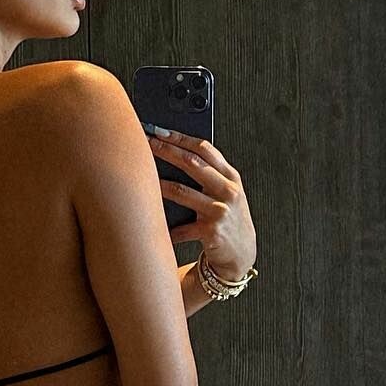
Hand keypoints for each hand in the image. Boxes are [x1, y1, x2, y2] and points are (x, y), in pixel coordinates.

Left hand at [146, 127, 256, 278]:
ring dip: (160, 184)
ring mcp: (220, 211)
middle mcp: (228, 191)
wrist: (241, 254)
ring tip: (143, 178)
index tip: (160, 131)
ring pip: (183, 192)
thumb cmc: (228, 219)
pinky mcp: (211, 232)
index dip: (181, 138)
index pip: (205, 149)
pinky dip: (167, 228)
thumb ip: (210, 174)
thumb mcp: (226, 192)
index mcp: (231, 177)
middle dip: (167, 151)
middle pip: (192, 164)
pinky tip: (152, 224)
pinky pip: (182, 228)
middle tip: (147, 144)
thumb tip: (174, 153)